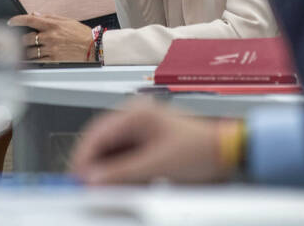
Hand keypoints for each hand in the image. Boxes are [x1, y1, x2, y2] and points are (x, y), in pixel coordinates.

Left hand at [8, 14, 93, 60]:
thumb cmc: (81, 33)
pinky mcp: (54, 59)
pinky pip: (38, 61)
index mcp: (52, 25)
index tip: (10, 22)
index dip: (17, 20)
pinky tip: (34, 59)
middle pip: (27, 38)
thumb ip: (49, 17)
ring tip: (30, 51)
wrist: (93, 47)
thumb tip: (35, 14)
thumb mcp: (66, 21)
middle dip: (23, 40)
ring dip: (28, 52)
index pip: (30, 20)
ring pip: (31, 52)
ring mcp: (51, 49)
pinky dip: (34, 60)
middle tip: (23, 41)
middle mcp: (50, 36)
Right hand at [71, 100, 234, 184]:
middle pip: (100, 143)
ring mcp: (140, 129)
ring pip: (110, 153)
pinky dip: (120, 174)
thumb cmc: (200, 149)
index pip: (96, 134)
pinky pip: (124, 159)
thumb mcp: (157, 165)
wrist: (227, 152)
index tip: (76, 182)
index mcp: (136, 113)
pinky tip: (122, 187)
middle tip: (85, 190)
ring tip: (104, 191)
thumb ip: (121, 174)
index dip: (83, 159)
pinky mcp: (146, 144)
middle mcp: (134, 117)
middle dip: (92, 167)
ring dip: (106, 172)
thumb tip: (92, 181)